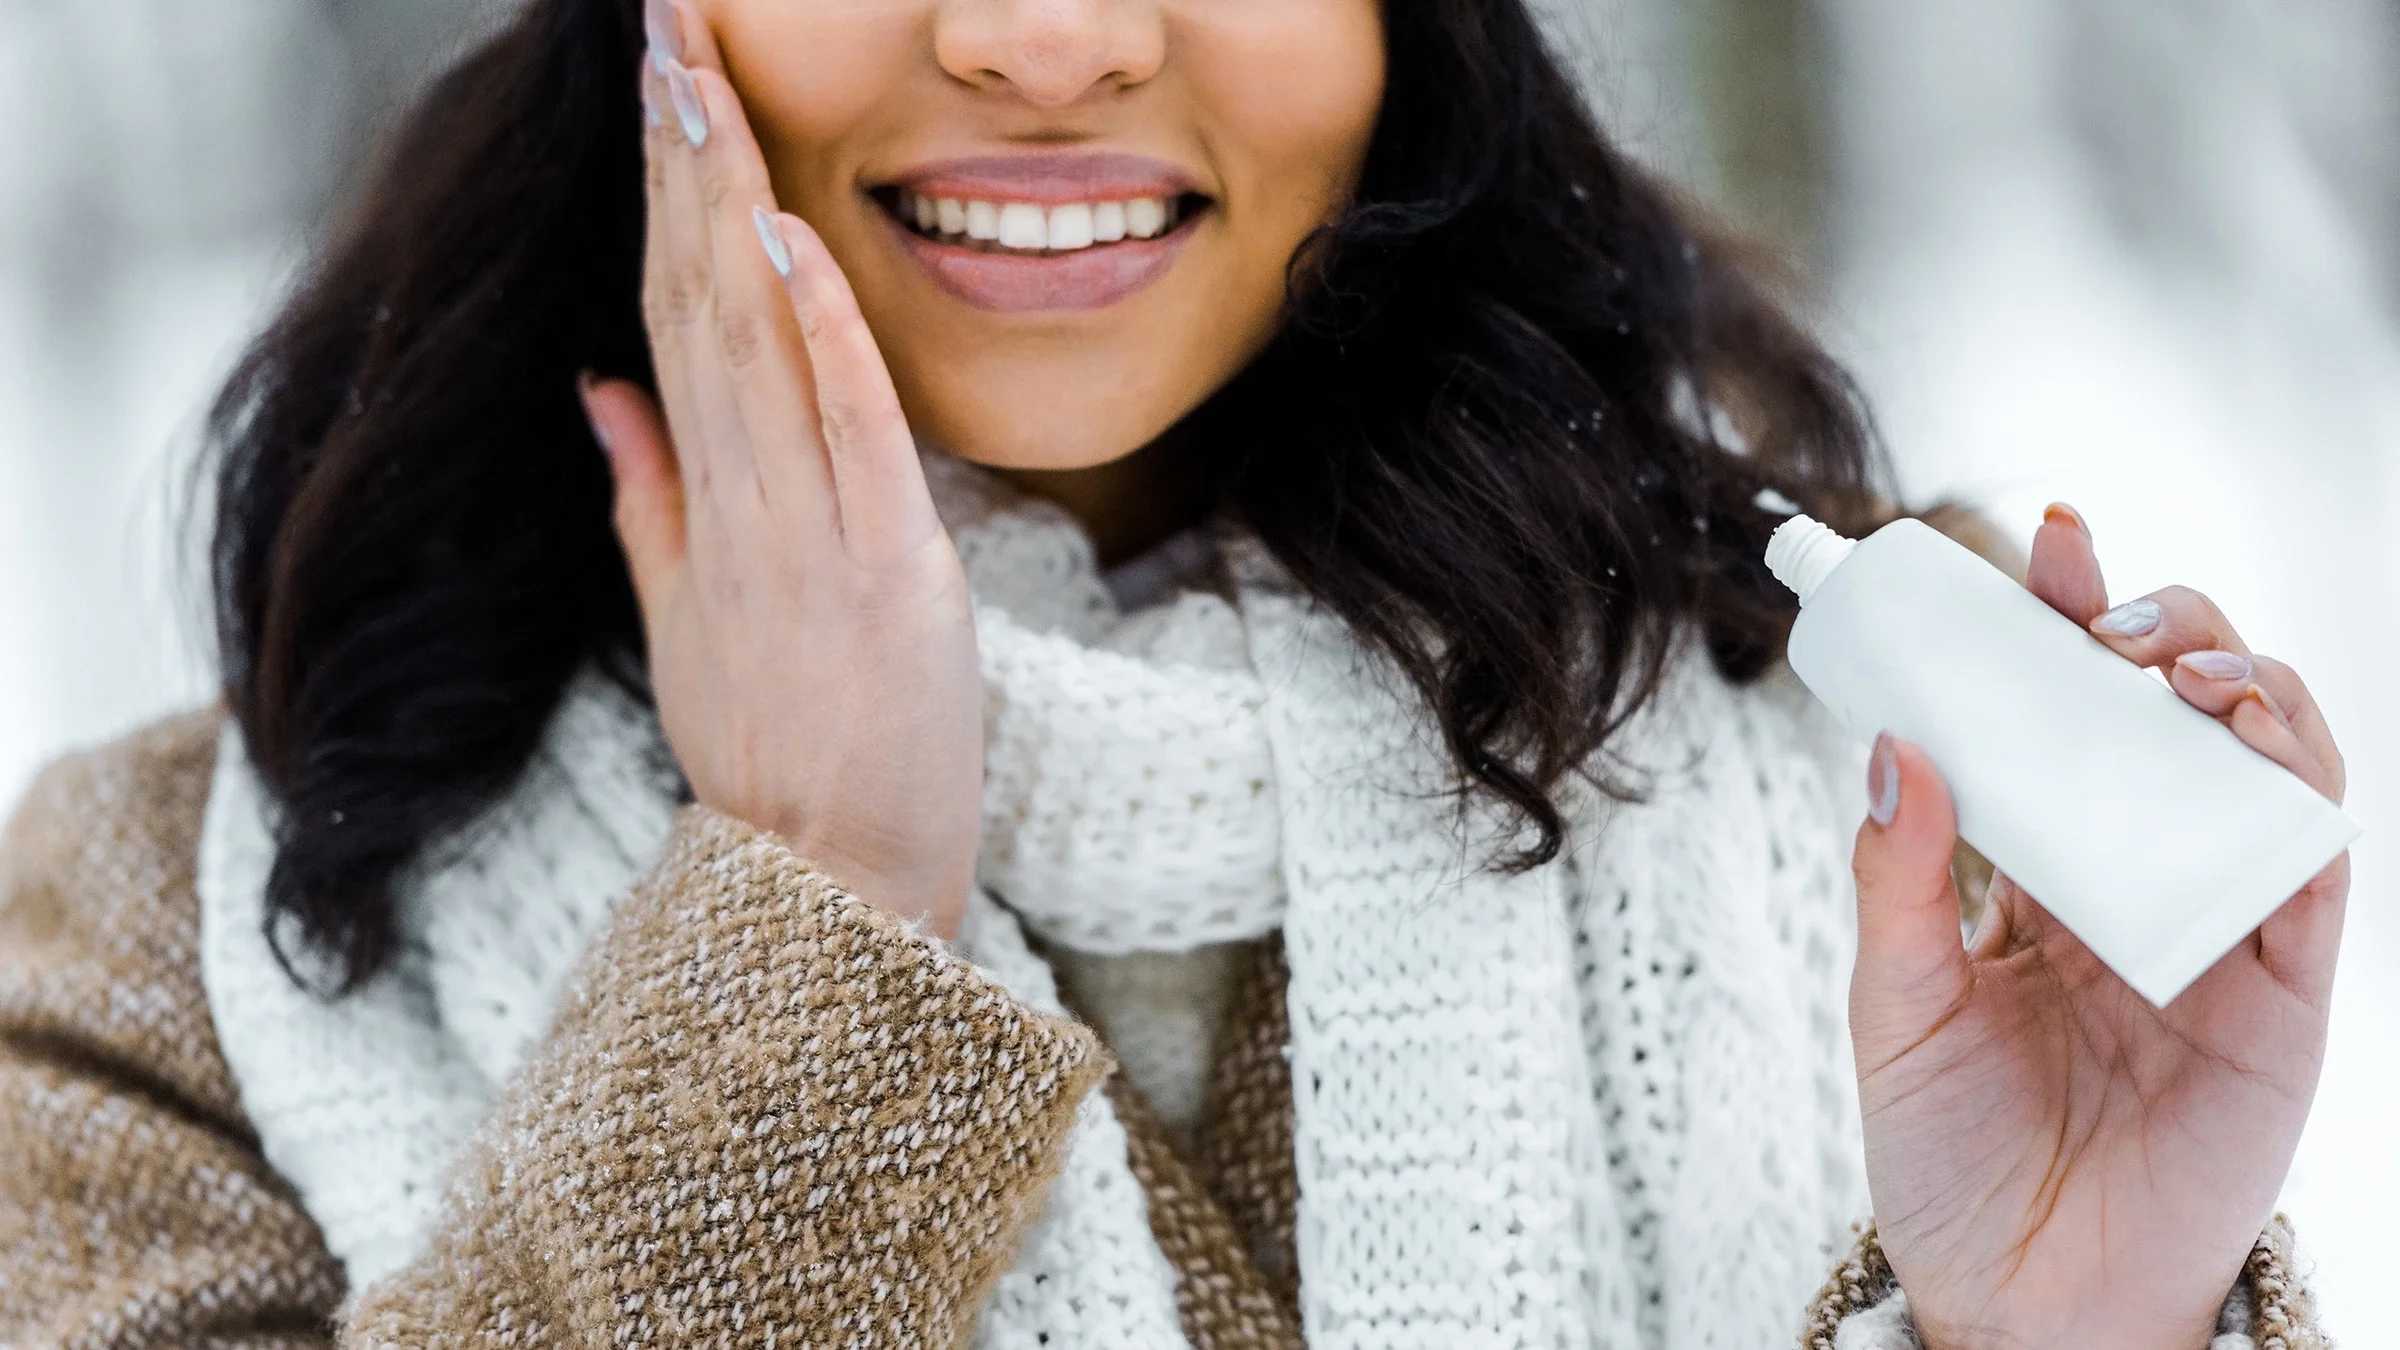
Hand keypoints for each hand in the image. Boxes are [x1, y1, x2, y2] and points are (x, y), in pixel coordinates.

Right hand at [577, 6, 979, 936]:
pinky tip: (791, 241)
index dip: (661, 192)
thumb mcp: (683, 616)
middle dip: (684, 155)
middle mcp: (742, 501)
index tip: (655, 82)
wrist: (831, 882)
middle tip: (665, 28)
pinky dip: (820, 340)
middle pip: (701, 298)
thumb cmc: (771, 751)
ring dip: (732, 207)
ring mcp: (808, 533)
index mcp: (703, 504)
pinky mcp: (884, 569)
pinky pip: (846, 433)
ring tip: (701, 81)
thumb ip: (648, 492)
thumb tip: (601, 386)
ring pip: (759, 344)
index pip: (671, 313)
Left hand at [1848, 505, 2347, 1348]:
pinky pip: (2313, 866)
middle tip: (2104, 602)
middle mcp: (2140, 883)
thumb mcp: (1897, 1005)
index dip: (2068, 627)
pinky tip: (2245, 735)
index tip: (2048, 542)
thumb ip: (1898, 883)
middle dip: (2158, 631)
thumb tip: (1894, 745)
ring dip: (2241, 685)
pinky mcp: (2283, 992)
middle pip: (2172, 721)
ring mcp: (2219, 930)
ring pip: (2267, 767)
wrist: (2018, 1301)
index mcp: (2044, 876)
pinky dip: (2294, 788)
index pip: (2063, 724)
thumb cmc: (1951, 1159)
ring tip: (2172, 659)